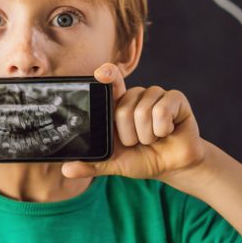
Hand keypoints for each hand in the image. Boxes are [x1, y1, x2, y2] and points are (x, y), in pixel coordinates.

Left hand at [61, 62, 206, 180]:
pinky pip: (162, 110)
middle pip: (124, 109)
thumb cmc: (143, 159)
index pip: (110, 83)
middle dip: (131, 135)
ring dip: (148, 135)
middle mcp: (136, 96)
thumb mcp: (115, 164)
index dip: (107, 75)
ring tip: (154, 138)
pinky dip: (162, 129)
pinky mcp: (175, 98)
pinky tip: (167, 131)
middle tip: (139, 141)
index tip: (101, 73)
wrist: (173, 166)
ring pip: (143, 111)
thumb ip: (92, 164)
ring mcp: (156, 95)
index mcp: (119, 106)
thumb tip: (66, 169)